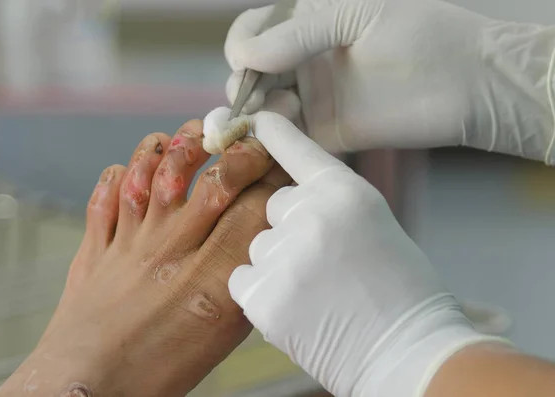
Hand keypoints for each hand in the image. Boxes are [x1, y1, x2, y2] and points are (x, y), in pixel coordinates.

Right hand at [225, 0, 554, 162]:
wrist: (467, 82)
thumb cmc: (418, 33)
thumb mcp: (353, 14)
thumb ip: (297, 33)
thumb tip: (242, 56)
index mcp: (308, 23)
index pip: (254, 31)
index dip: (242, 43)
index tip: (245, 58)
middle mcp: (305, 60)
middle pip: (251, 73)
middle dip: (242, 83)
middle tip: (252, 95)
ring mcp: (315, 97)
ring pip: (263, 107)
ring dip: (254, 111)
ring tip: (279, 108)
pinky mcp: (328, 132)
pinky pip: (287, 137)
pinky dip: (272, 137)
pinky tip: (277, 132)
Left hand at [228, 111, 506, 396]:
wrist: (407, 350)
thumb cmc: (401, 289)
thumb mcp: (373, 223)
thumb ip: (330, 203)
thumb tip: (289, 194)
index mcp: (344, 192)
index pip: (295, 150)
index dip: (274, 134)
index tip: (256, 121)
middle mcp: (310, 215)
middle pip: (271, 205)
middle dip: (287, 227)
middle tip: (321, 260)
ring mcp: (283, 256)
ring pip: (256, 244)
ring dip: (275, 262)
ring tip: (314, 291)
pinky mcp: (263, 297)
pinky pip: (242, 279)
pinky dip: (261, 292)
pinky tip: (295, 308)